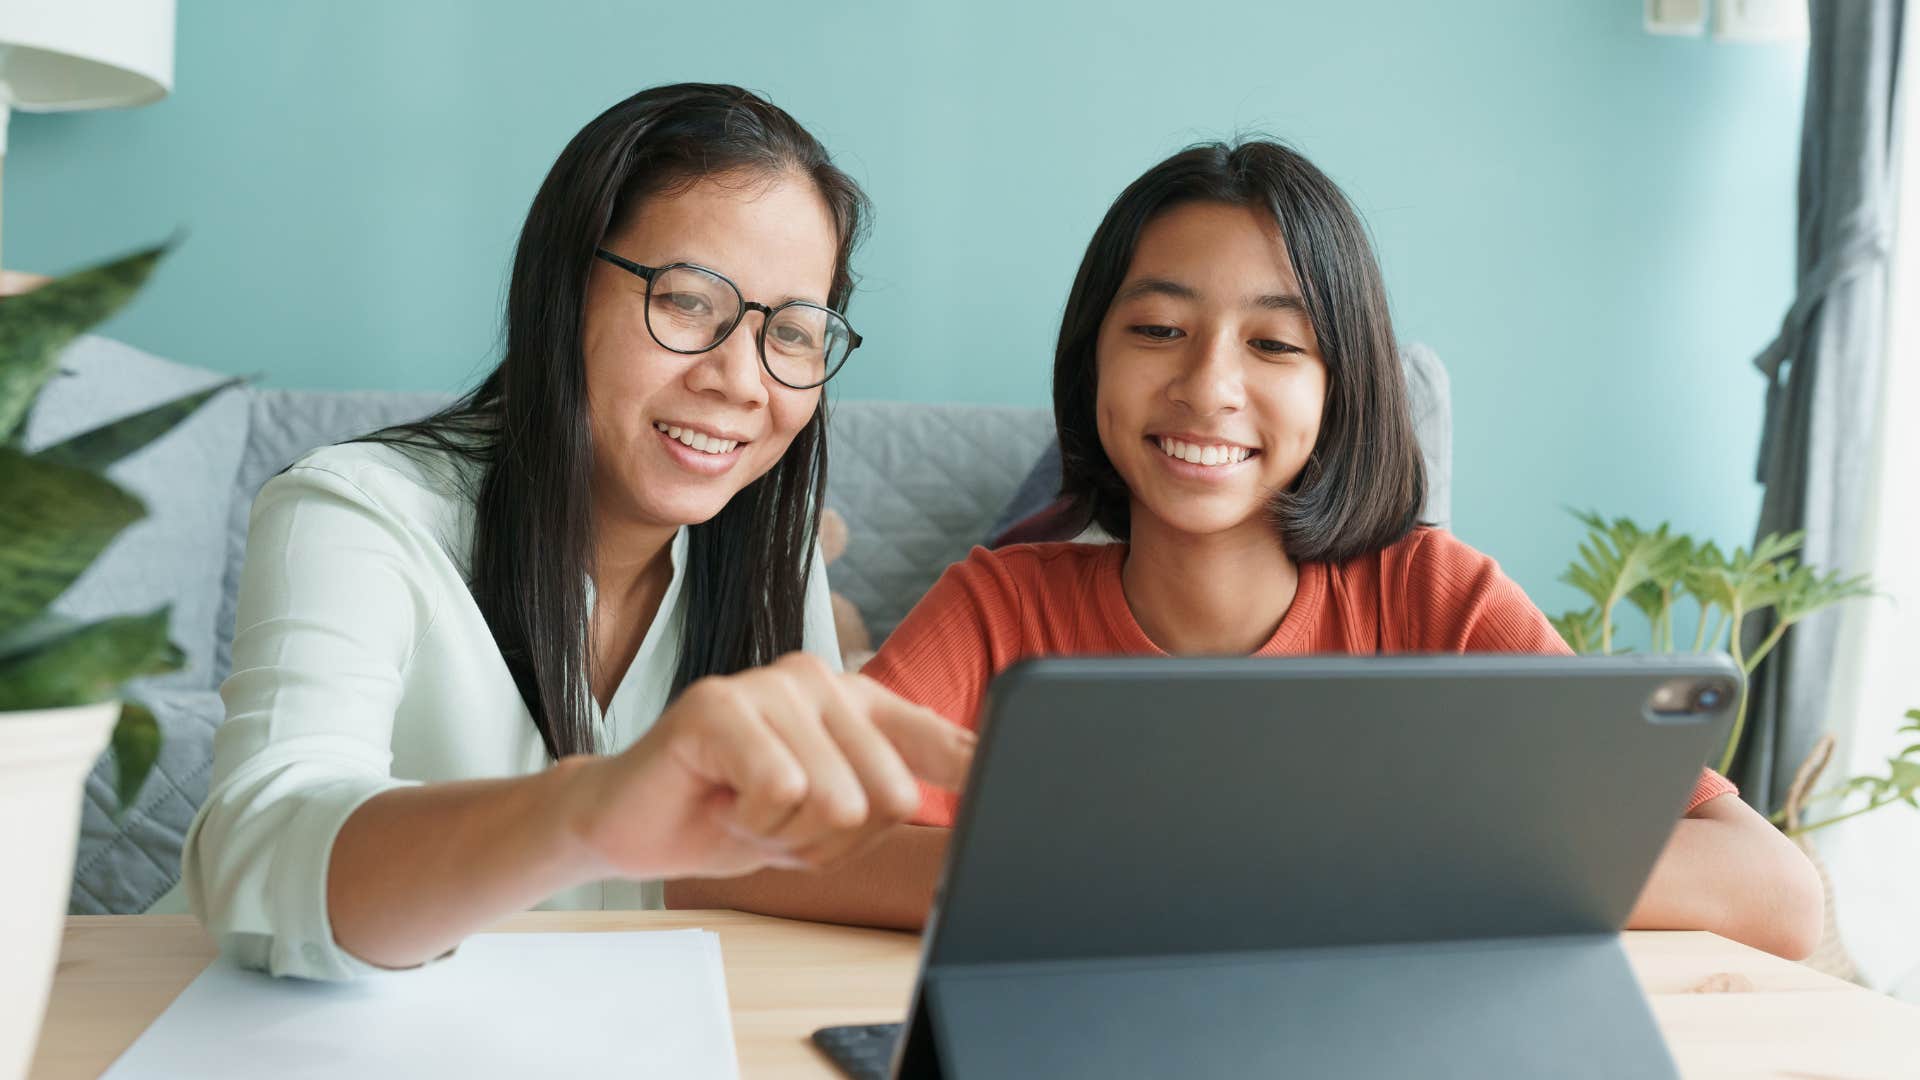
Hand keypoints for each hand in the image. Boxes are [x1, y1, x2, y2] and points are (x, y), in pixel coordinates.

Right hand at [563, 652, 972, 879]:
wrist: (635, 823)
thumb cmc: (734, 813)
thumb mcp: (827, 821)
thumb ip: (886, 804)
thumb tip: (954, 807)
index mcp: (858, 704)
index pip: (941, 739)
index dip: (984, 766)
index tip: (1028, 782)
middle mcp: (822, 681)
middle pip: (887, 794)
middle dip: (833, 841)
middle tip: (782, 824)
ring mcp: (770, 685)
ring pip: (835, 799)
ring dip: (785, 835)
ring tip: (749, 809)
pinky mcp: (719, 703)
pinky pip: (781, 789)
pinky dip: (751, 821)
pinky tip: (723, 800)